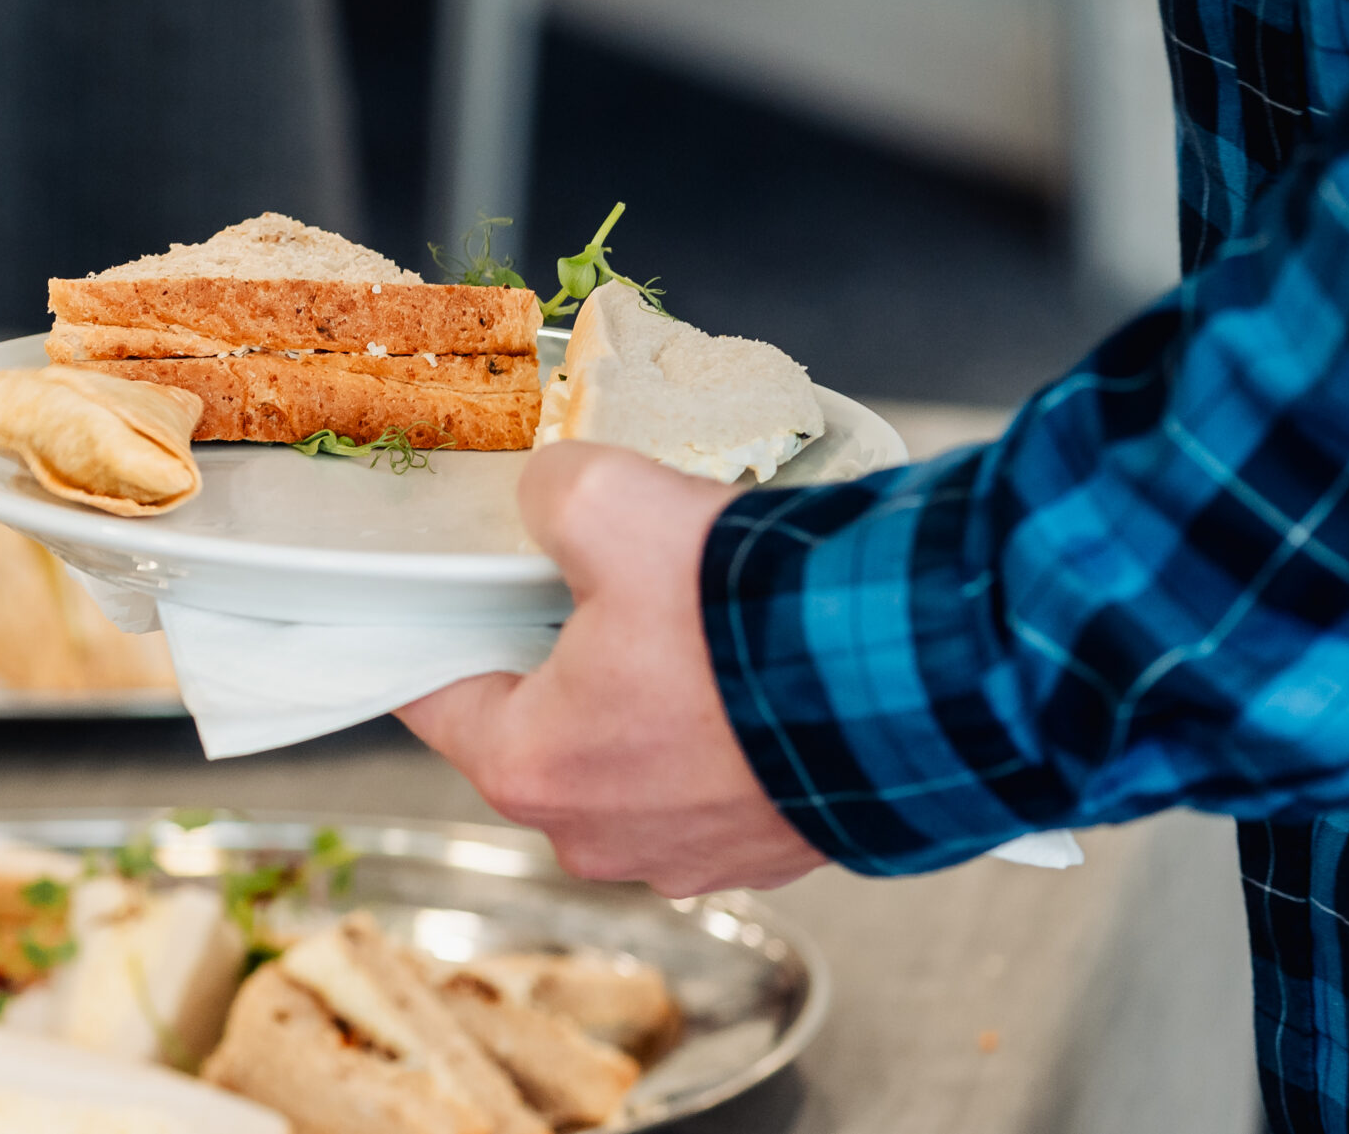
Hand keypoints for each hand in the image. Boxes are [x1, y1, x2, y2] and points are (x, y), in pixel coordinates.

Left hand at [400, 443, 826, 895]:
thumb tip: (550, 497)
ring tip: (689, 619)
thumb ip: (549, 494)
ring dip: (647, 691)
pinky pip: (712, 775)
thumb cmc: (752, 618)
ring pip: (629, 752)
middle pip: (538, 723)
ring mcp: (687, 854)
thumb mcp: (610, 500)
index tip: (450, 593)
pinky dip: (721, 725)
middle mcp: (598, 834)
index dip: (443, 626)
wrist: (912, 683)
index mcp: (531, 768)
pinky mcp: (765, 848)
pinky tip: (747, 664)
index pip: (436, 695)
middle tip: (596, 582)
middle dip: (561, 650)